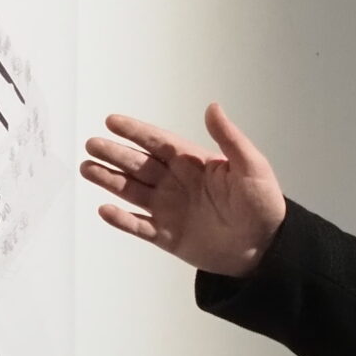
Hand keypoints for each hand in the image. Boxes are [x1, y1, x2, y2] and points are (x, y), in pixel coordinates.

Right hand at [82, 103, 287, 277]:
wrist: (266, 248)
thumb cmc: (264, 204)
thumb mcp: (252, 167)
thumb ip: (230, 139)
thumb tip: (213, 107)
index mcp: (193, 163)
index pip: (158, 143)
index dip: (136, 132)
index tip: (112, 121)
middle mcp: (176, 183)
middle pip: (138, 165)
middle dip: (115, 154)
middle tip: (92, 144)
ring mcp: (170, 210)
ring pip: (132, 191)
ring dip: (110, 181)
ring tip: (88, 169)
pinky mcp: (168, 236)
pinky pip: (139, 226)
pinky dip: (122, 220)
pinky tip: (105, 209)